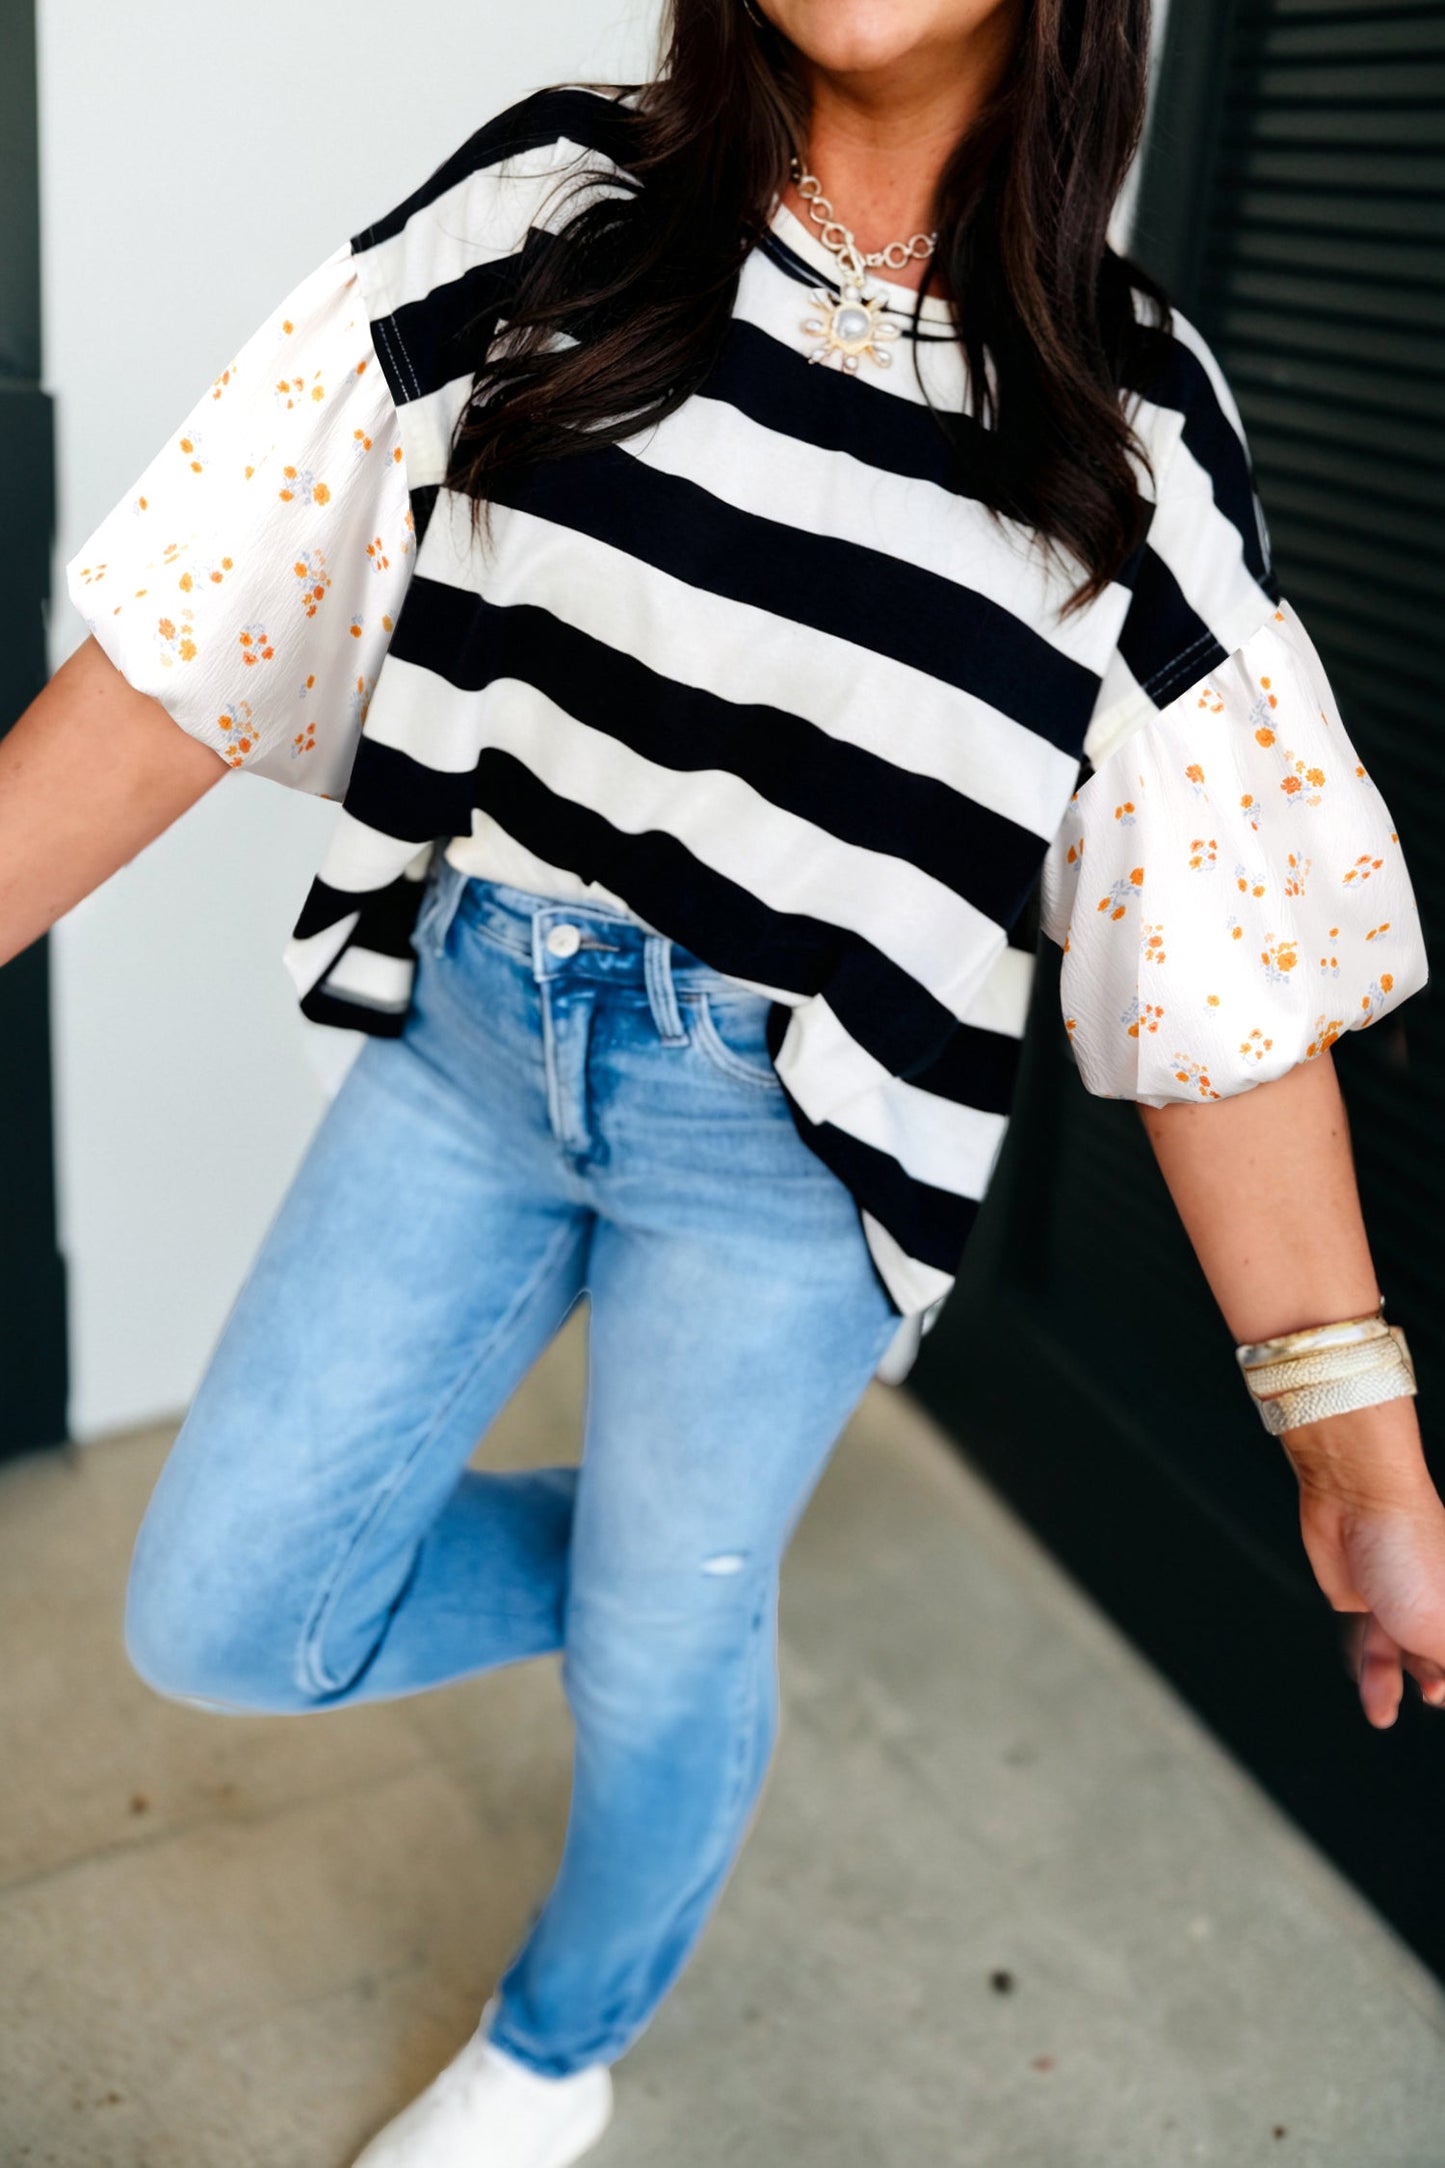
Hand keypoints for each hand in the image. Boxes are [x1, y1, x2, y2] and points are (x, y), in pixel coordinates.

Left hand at [1282, 1404, 1444, 1727]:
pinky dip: (1369, 1668)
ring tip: (1381, 1709)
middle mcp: (1439, 1608)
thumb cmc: (1410, 1551)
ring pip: (1402, 1659)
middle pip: (1439, 1663)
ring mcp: (1401, 1603)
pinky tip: (1372, 1687)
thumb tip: (1444, 1689)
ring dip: (1389, 1687)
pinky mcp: (1364, 1599)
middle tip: (1429, 1696)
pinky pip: (1369, 1644)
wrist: (1353, 1503)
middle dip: (1433, 1687)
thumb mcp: (1444, 1631)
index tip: (1438, 1694)